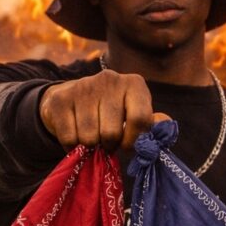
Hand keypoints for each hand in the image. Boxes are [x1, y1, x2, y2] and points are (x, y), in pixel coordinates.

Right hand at [39, 70, 153, 151]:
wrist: (72, 99)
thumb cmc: (111, 113)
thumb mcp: (135, 115)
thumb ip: (151, 124)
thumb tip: (164, 126)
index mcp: (134, 83)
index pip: (140, 119)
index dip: (133, 141)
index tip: (127, 145)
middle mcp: (110, 79)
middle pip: (111, 133)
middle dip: (109, 144)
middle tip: (105, 139)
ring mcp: (83, 86)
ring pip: (89, 138)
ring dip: (90, 146)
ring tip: (91, 135)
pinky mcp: (61, 99)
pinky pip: (69, 139)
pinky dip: (72, 146)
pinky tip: (75, 135)